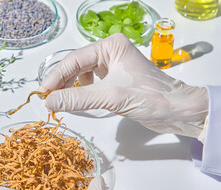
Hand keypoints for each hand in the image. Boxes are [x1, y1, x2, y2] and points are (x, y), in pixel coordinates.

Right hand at [41, 33, 207, 139]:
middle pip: (75, 66)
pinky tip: (79, 101)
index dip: (56, 76)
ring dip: (70, 88)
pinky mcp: (115, 80)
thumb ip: (77, 99)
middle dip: (62, 83)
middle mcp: (110, 52)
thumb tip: (49, 102)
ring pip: (81, 75)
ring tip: (63, 102)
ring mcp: (112, 66)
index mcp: (110, 46)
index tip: (43, 93)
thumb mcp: (109, 97)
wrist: (177, 111)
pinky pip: (90, 84)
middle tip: (49, 100)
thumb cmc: (150, 98)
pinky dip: (81, 93)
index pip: (74, 59)